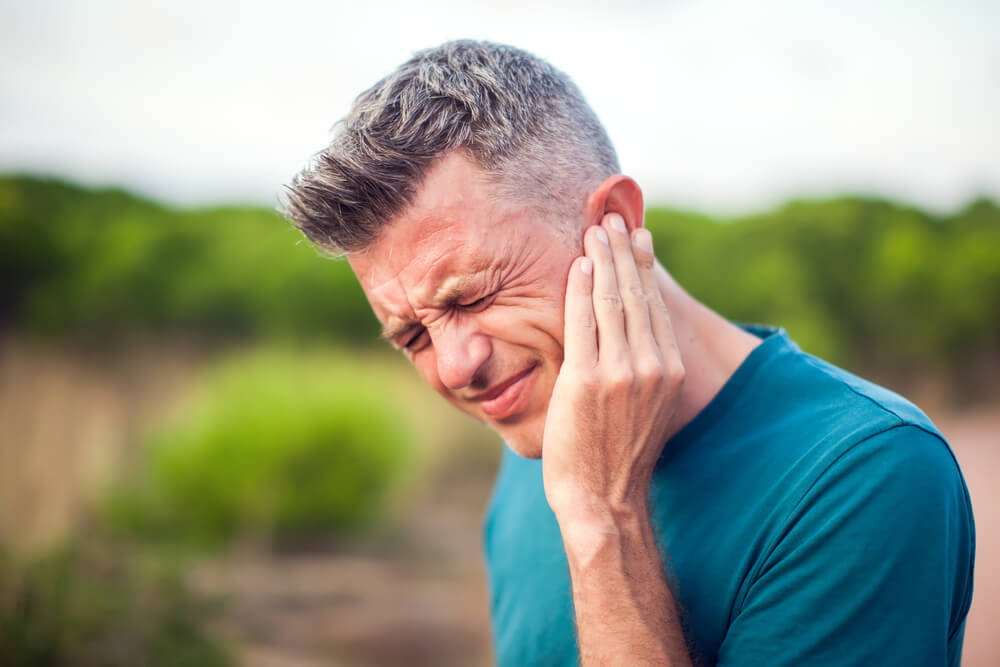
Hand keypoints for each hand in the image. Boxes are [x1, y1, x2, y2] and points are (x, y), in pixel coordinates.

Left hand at [542, 213, 684, 529]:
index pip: (655, 306)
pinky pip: (584, 322)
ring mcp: (622, 372)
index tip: (637, 238)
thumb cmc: (617, 457)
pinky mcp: (589, 380)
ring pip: (614, 300)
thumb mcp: (645, 409)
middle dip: (624, 251)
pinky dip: (582, 289)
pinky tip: (578, 264)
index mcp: (669, 371)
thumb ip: (641, 372)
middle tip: (612, 219)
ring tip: (595, 229)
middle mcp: (653, 365)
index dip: (644, 267)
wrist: (604, 501)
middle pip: (638, 294)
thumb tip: (630, 345)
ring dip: (603, 259)